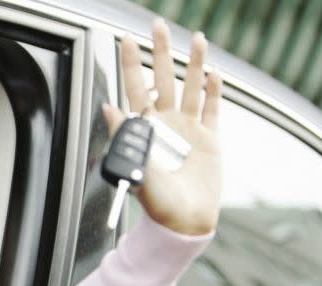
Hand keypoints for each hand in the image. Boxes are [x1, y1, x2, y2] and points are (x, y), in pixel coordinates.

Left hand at [103, 19, 222, 235]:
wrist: (181, 223)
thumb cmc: (155, 201)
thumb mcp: (134, 166)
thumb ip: (124, 135)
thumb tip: (107, 107)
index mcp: (145, 127)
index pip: (136, 87)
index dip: (132, 63)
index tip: (126, 38)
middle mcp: (166, 123)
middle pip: (165, 78)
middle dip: (161, 51)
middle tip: (158, 25)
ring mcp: (189, 130)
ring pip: (191, 88)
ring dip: (193, 63)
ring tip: (196, 38)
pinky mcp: (210, 141)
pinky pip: (212, 110)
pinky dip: (214, 91)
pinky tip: (213, 73)